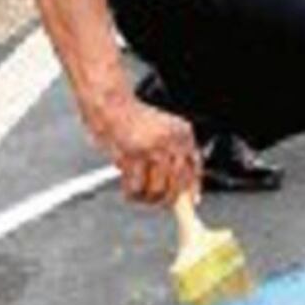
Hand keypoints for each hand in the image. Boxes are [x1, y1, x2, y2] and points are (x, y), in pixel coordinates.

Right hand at [84, 92, 200, 206]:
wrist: (109, 104)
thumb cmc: (131, 117)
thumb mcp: (163, 131)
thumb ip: (174, 155)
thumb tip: (184, 187)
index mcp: (182, 133)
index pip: (195, 167)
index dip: (192, 188)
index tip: (190, 201)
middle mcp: (172, 140)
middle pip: (178, 184)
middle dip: (167, 198)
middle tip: (157, 200)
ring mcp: (154, 148)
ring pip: (157, 190)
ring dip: (146, 197)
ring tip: (138, 191)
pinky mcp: (134, 156)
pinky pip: (136, 187)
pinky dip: (131, 193)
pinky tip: (127, 188)